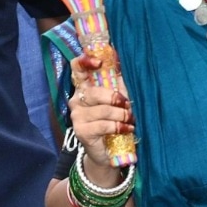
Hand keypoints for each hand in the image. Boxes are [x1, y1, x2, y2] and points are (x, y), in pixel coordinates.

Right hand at [68, 54, 134, 170]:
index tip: (99, 63)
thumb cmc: (114, 119)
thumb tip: (118, 56)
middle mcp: (76, 100)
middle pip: (95, 92)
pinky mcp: (81, 131)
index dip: (85, 62)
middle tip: (127, 106)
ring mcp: (77, 116)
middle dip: (116, 98)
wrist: (108, 150)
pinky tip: (127, 128)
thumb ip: (117, 80)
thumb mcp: (118, 97)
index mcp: (84, 88)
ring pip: (103, 110)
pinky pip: (104, 125)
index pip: (77, 69)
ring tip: (130, 119)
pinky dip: (119, 126)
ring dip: (122, 115)